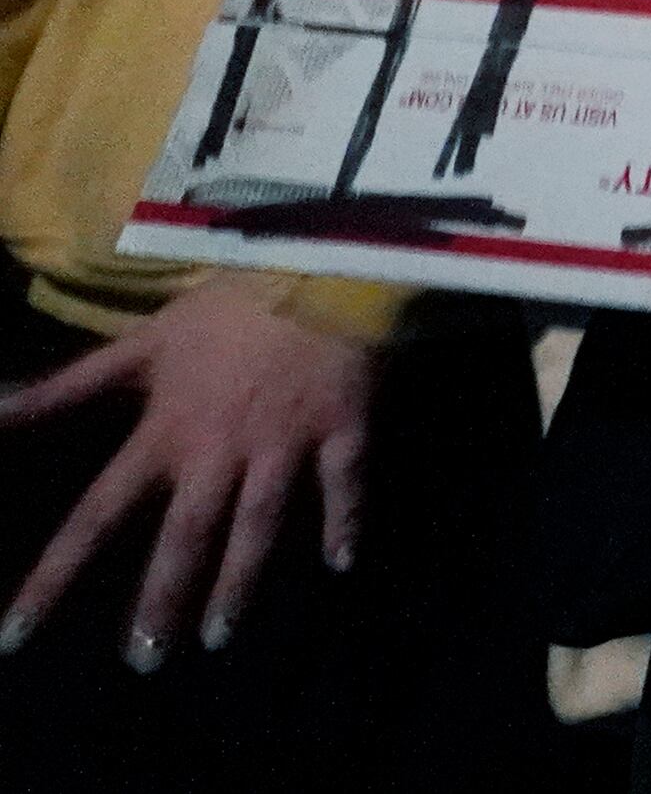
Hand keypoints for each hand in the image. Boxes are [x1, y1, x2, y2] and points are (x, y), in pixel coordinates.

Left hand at [0, 275, 369, 668]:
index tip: (16, 635)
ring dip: (238, 582)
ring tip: (219, 637)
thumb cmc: (224, 307)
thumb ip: (67, 385)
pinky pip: (343, 486)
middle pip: (184, 537)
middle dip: (160, 602)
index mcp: (165, 434)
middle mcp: (218, 453)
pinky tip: (341, 564)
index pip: (97, 516)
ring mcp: (283, 447)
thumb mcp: (140, 343)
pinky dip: (344, 522)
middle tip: (142, 662)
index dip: (54, 575)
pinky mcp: (341, 432)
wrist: (319, 261)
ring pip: (258, 526)